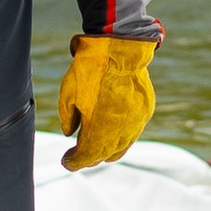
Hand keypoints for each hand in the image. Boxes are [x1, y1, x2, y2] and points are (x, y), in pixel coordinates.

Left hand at [57, 34, 154, 171]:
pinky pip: (132, 132)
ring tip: (94, 145)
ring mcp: (135, 124)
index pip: (85, 158)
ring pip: (121, 148)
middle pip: (103, 156)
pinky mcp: (145, 113)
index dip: (73, 162)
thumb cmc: (90, 70)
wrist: (119, 48)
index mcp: (98, 131)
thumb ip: (67, 119)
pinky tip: (111, 129)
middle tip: (77, 154)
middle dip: (88, 158)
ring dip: (106, 150)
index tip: (65, 160)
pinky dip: (120, 136)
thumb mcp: (68, 94)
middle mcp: (119, 133)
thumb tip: (69, 133)